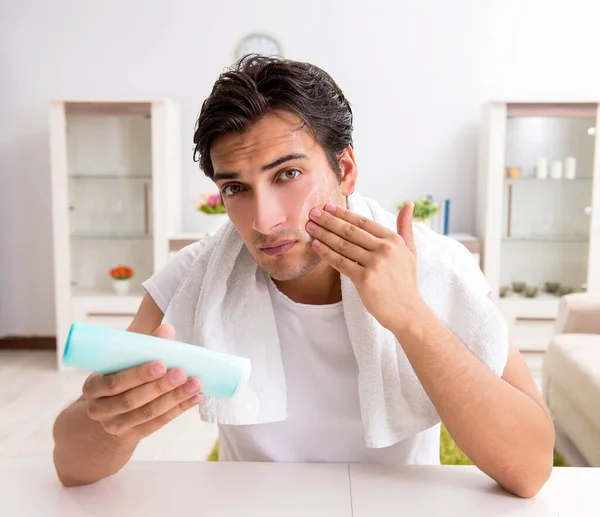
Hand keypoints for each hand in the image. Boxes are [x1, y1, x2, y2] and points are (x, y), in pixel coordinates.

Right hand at [81, 324, 202, 441]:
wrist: (109, 410)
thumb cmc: (119, 375)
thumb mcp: (122, 360)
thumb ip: (142, 345)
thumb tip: (167, 330)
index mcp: (93, 387)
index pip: (115, 383)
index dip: (138, 375)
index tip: (161, 364)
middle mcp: (100, 409)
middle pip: (132, 400)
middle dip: (160, 387)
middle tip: (182, 373)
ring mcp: (116, 425)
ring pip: (148, 413)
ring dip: (174, 398)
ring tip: (195, 384)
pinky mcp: (133, 435)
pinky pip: (158, 423)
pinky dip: (179, 409)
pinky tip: (195, 397)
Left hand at [306, 202, 426, 331]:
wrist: (407, 311)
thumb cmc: (405, 282)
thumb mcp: (410, 252)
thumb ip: (406, 227)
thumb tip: (408, 204)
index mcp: (394, 240)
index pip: (363, 222)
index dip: (344, 213)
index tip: (328, 207)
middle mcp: (385, 249)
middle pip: (350, 230)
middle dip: (329, 220)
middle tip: (313, 212)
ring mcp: (374, 264)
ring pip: (342, 244)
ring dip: (323, 234)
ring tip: (310, 226)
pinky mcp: (364, 279)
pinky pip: (340, 262)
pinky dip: (326, 253)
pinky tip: (316, 245)